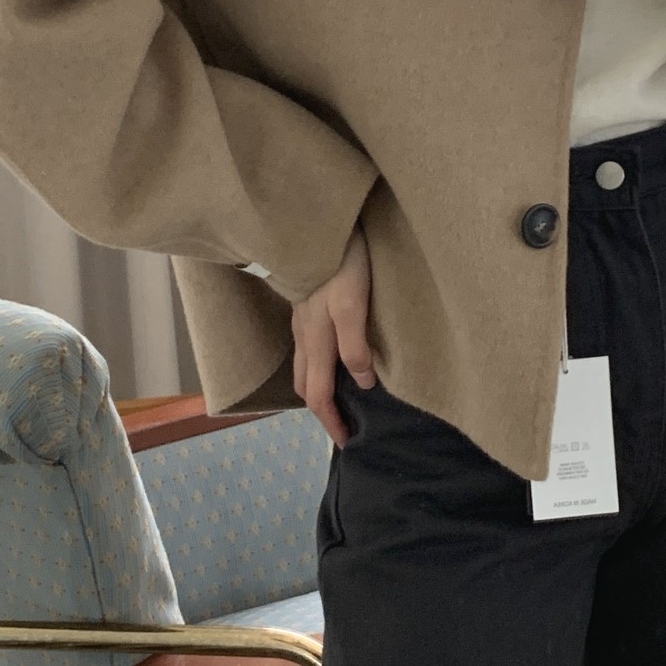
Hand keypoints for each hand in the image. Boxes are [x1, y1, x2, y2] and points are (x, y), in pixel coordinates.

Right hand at [291, 226, 375, 446]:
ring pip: (305, 366)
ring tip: (341, 397)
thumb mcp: (353, 304)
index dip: (331, 423)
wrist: (319, 222)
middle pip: (306, 386)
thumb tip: (364, 384)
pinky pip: (309, 346)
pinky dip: (319, 365)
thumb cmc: (341, 262)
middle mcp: (303, 335)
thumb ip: (355, 345)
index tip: (347, 442)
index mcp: (314, 340)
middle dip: (322, 411)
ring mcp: (302, 319)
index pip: (318, 396)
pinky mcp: (306, 305)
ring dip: (319, 388)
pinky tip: (336, 358)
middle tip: (344, 425)